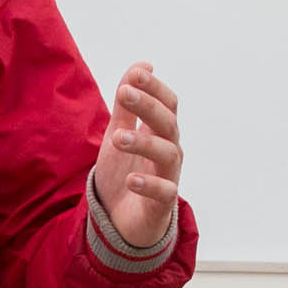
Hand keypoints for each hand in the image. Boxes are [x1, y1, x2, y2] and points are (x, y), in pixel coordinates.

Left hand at [88, 63, 184, 252]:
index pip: (167, 103)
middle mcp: (169, 150)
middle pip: (168, 122)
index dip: (154, 87)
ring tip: (118, 138)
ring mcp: (168, 176)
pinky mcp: (162, 204)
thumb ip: (126, 106)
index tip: (136, 74)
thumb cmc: (124, 174)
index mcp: (159, 132)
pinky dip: (149, 184)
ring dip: (143, 142)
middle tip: (125, 93)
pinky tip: (131, 179)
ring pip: (167, 153)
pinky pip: (164, 191)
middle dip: (148, 106)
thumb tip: (140, 65)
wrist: (120, 222)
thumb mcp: (118, 135)